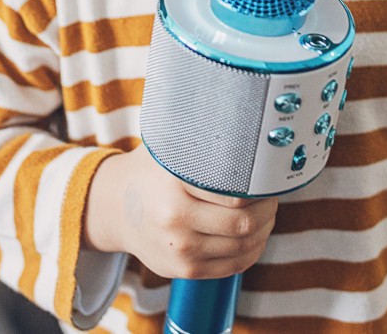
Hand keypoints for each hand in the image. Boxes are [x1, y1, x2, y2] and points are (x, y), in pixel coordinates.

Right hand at [84, 147, 277, 278]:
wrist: (115, 209)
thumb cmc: (151, 172)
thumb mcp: (167, 148)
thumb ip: (198, 138)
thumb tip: (239, 115)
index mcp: (172, 185)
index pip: (235, 193)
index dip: (260, 188)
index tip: (267, 178)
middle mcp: (174, 220)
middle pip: (243, 223)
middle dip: (267, 210)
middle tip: (271, 197)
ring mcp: (179, 250)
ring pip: (242, 247)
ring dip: (263, 231)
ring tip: (266, 215)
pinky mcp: (183, 270)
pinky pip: (232, 266)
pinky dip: (252, 252)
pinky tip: (254, 236)